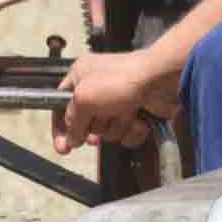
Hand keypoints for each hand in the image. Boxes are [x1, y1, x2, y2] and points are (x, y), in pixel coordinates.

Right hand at [54, 45, 178, 151]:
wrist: (160, 80)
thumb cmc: (123, 78)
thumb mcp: (83, 98)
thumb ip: (71, 120)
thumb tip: (71, 138)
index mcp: (81, 75)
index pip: (61, 105)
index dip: (61, 128)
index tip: (63, 146)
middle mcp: (98, 88)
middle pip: (86, 123)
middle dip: (94, 128)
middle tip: (95, 132)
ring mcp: (118, 101)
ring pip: (107, 131)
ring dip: (115, 127)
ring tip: (124, 112)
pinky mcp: (135, 113)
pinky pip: (126, 134)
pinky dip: (132, 130)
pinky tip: (137, 119)